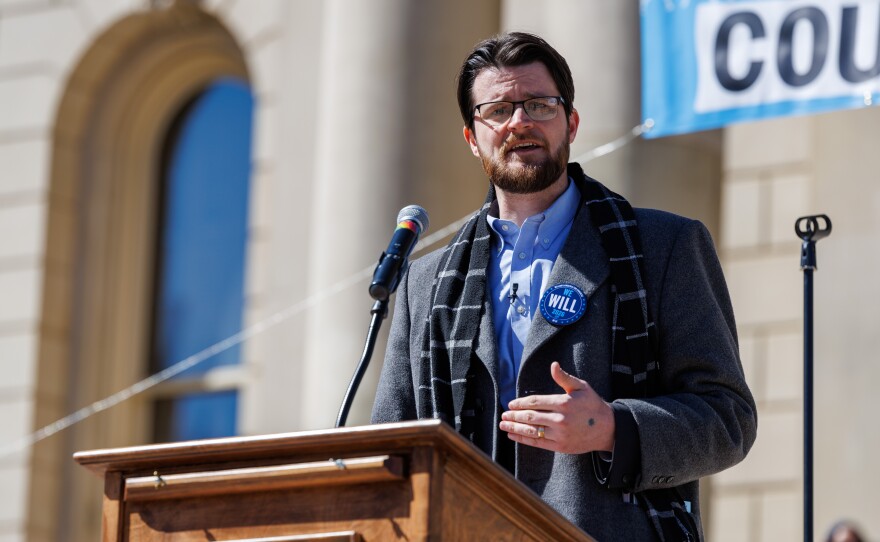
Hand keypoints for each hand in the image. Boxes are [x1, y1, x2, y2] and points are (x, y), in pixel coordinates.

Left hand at [499, 362, 614, 453]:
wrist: (608, 429)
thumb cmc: (592, 405)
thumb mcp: (581, 387)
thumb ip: (564, 377)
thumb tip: (553, 365)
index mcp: (564, 403)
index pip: (535, 402)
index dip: (520, 403)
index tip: (510, 404)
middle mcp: (560, 419)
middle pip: (531, 417)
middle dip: (514, 416)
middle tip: (503, 415)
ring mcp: (560, 434)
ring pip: (532, 431)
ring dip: (515, 428)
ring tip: (504, 425)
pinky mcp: (560, 446)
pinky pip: (538, 443)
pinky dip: (524, 440)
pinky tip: (514, 436)